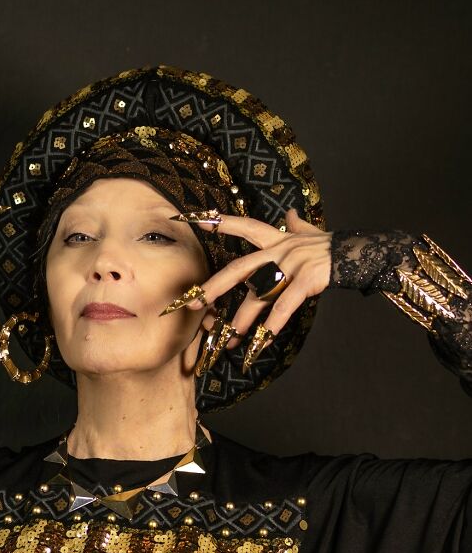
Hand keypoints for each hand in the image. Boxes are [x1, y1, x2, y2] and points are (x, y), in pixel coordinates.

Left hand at [191, 208, 331, 347]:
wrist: (356, 252)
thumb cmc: (328, 245)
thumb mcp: (308, 232)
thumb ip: (295, 225)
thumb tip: (289, 213)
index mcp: (277, 239)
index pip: (246, 227)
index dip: (224, 224)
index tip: (199, 222)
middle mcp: (279, 251)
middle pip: (239, 269)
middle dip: (215, 287)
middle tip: (195, 303)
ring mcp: (291, 266)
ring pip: (259, 296)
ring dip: (243, 320)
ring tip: (230, 339)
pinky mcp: (305, 281)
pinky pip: (284, 306)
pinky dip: (273, 324)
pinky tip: (264, 339)